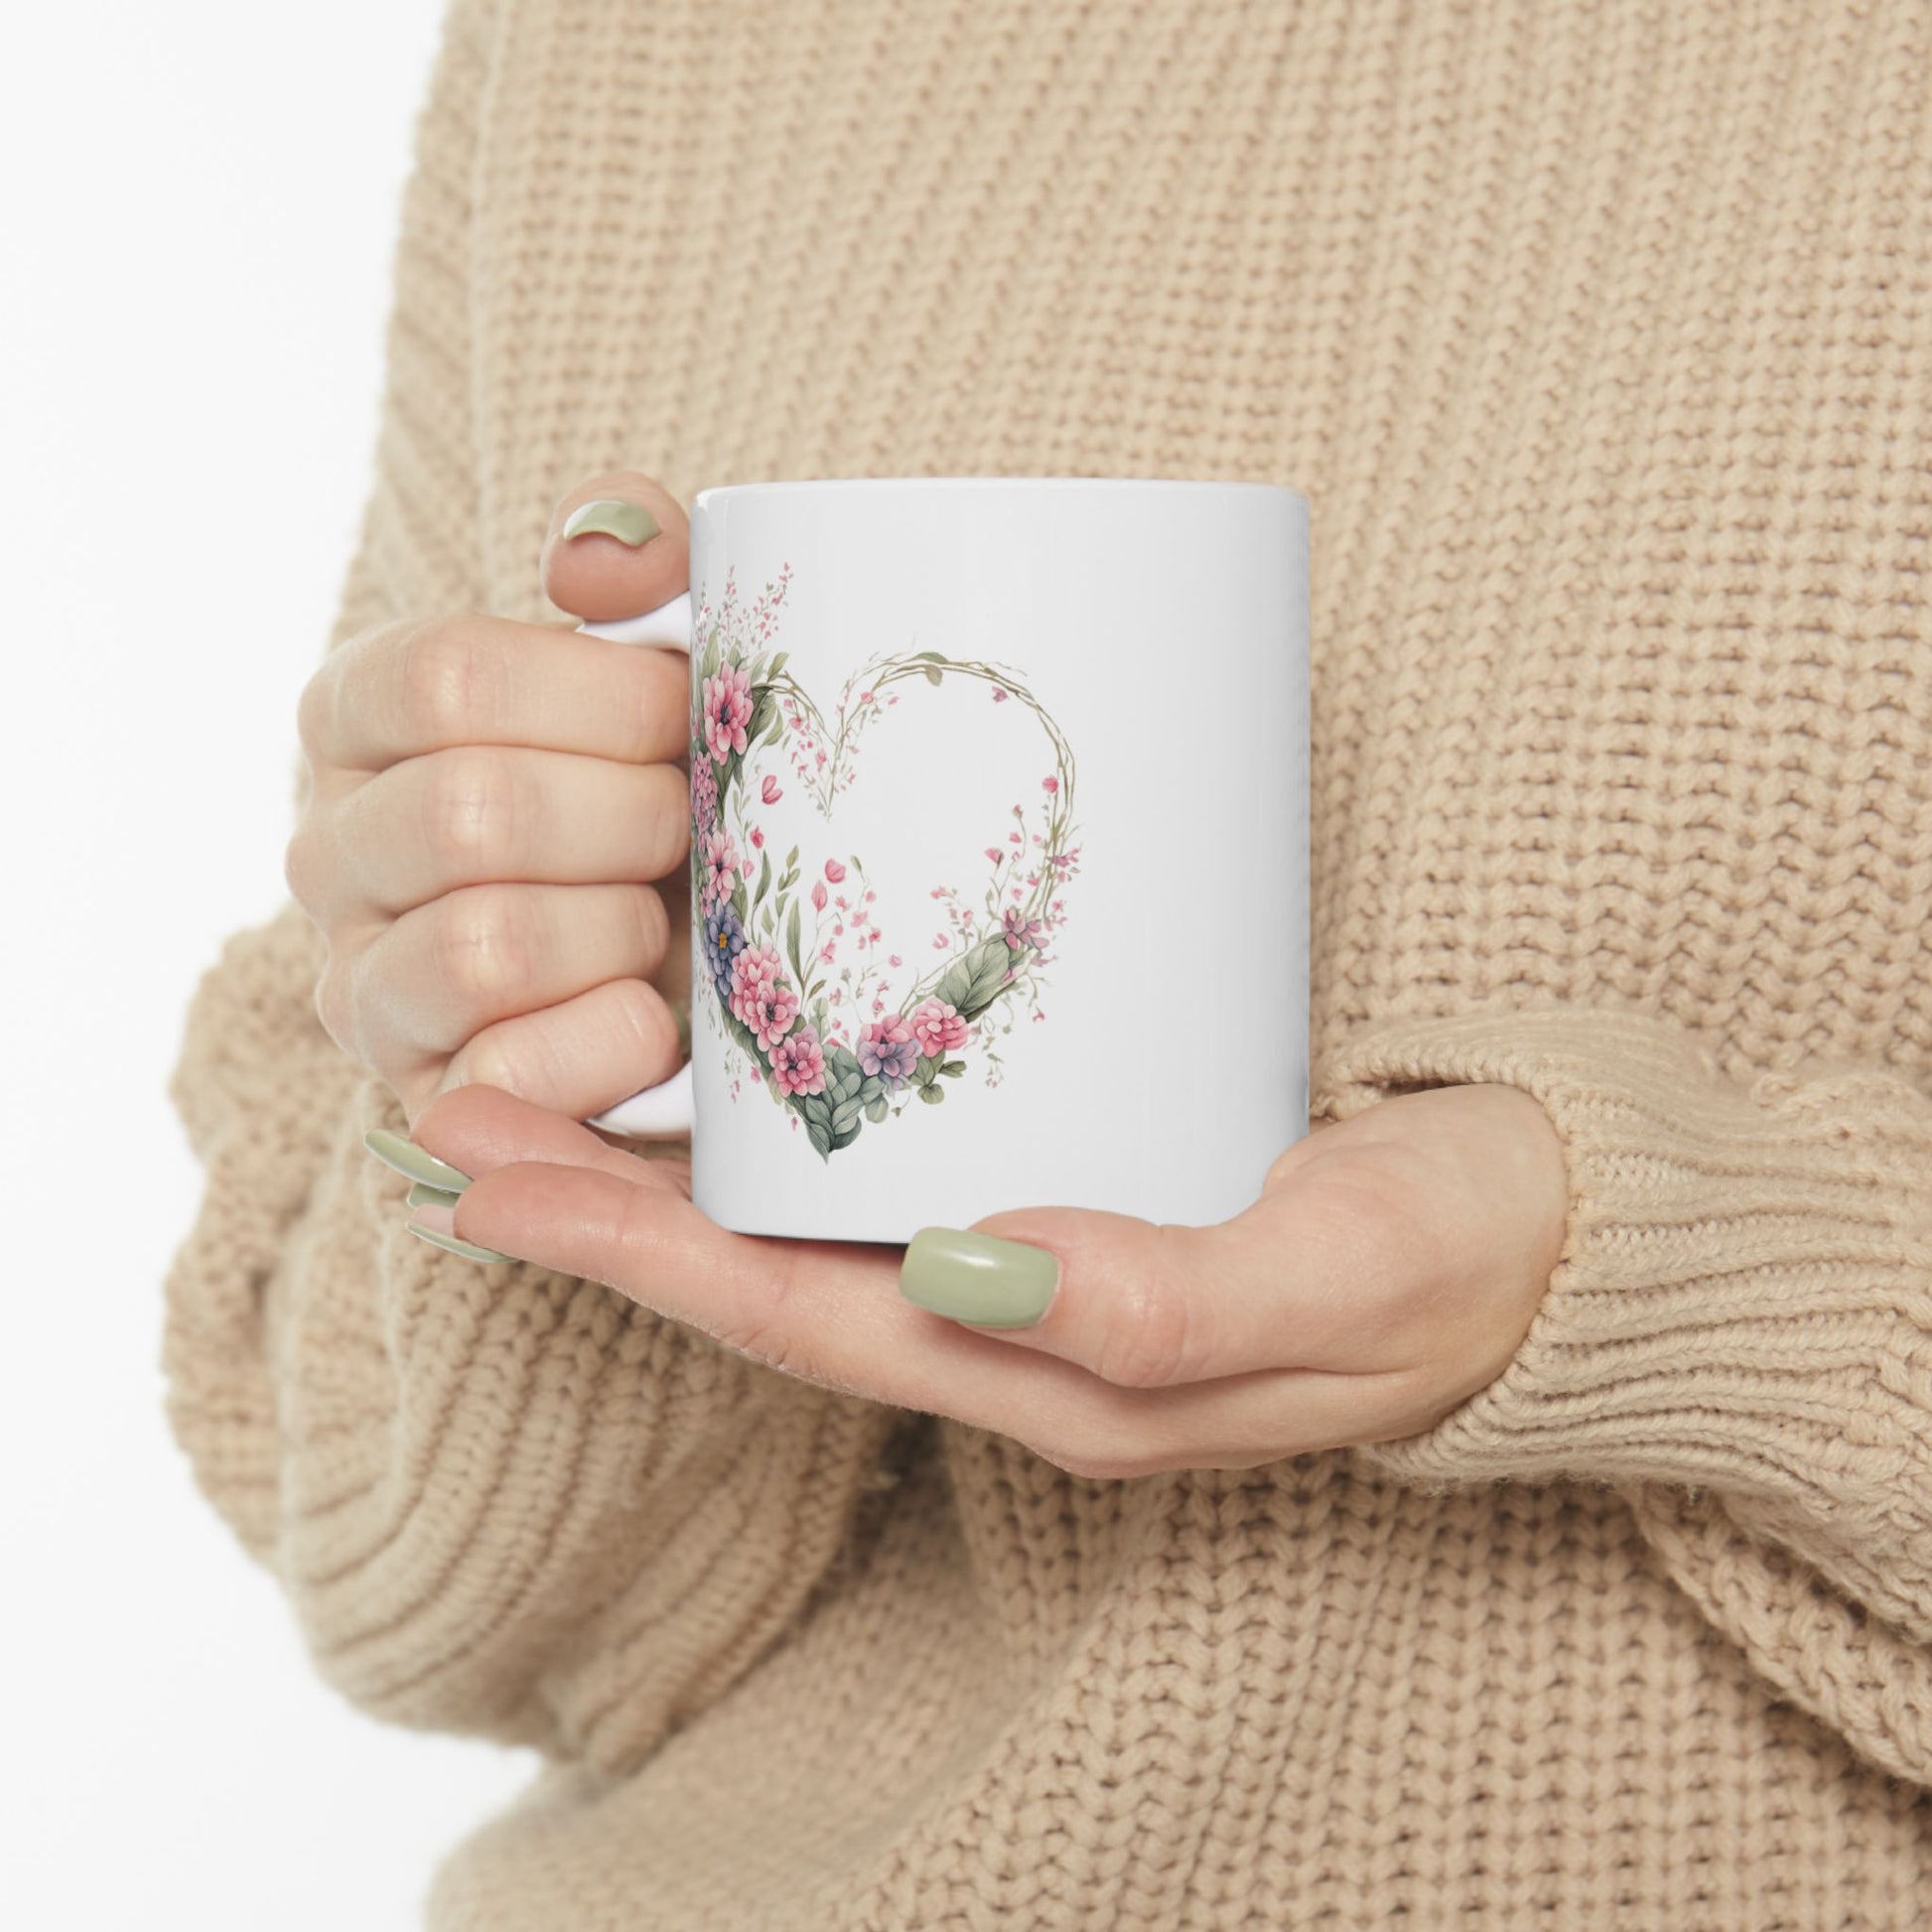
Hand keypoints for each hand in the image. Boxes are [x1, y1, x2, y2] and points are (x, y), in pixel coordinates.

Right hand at [287, 472, 695, 1124]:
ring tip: (665, 922)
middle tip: (694, 827)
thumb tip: (595, 558)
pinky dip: (614, 1040)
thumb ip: (638, 565)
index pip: (445, 677)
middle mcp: (329, 849)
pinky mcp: (424, 1100)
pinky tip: (658, 1017)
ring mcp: (362, 986)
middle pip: (472, 813)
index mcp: (360, 716)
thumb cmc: (667, 789)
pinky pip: (510, 1073)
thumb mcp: (662, 661)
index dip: (602, 698)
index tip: (684, 716)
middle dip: (633, 820)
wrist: (701, 960)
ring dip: (623, 929)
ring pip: (484, 945)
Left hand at [392, 1079, 1569, 1476]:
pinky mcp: (1081, 1183)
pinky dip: (788, 1129)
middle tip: (454, 1107)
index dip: (633, 1255)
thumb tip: (970, 1274)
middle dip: (602, 1207)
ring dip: (672, 1166)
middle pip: (767, 1276)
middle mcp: (1021, 1330)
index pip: (798, 1319)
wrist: (1560, 1234)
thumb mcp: (1342, 1276)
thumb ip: (1167, 1298)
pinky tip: (741, 1063)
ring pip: (814, 1229)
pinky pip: (895, 1174)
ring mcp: (1042, 1265)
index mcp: (1057, 1373)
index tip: (486, 1175)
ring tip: (542, 1077)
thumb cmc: (1460, 1255)